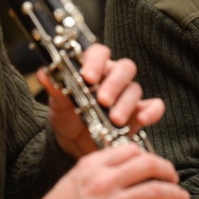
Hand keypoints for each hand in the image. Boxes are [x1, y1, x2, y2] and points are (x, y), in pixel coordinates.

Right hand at [26, 142, 193, 198]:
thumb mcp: (75, 179)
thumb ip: (100, 168)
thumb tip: (130, 165)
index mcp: (92, 166)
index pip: (131, 149)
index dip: (149, 155)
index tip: (155, 164)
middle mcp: (103, 182)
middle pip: (148, 165)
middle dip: (167, 170)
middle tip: (174, 178)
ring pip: (155, 192)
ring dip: (175, 194)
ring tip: (182, 197)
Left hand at [39, 44, 165, 159]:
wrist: (73, 146)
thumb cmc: (67, 118)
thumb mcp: (58, 105)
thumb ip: (55, 88)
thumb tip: (44, 73)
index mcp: (94, 69)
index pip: (100, 53)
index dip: (96, 61)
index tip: (88, 77)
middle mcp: (114, 78)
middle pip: (124, 68)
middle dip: (114, 84)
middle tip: (103, 100)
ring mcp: (128, 96)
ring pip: (135, 89)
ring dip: (126, 103)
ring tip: (114, 120)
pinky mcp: (139, 113)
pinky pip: (154, 106)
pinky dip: (151, 111)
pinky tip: (142, 119)